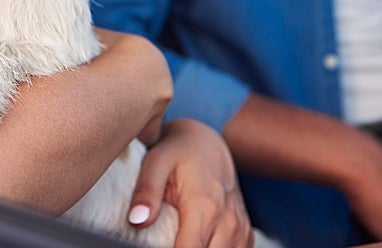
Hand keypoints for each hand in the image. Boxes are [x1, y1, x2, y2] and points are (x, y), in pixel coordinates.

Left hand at [130, 119, 254, 247]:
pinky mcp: (245, 233)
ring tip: (179, 239)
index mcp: (205, 207)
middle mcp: (227, 221)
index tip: (154, 246)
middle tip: (164, 239)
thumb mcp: (155, 161)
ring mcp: (239, 228)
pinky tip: (200, 242)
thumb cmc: (177, 151)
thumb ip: (146, 191)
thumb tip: (137, 221)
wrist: (206, 143)